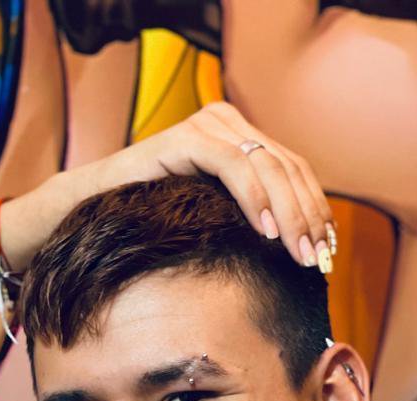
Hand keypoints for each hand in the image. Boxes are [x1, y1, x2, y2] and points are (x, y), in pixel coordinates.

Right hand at [5, 102, 335, 273]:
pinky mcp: (184, 138)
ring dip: (290, 212)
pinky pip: (232, 164)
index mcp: (241, 141)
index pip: (295, 172)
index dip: (317, 211)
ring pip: (268, 164)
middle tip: (318, 259)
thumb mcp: (210, 226)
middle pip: (288, 167)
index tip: (328, 253)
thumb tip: (299, 256)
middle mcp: (227, 124)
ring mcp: (207, 126)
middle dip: (309, 217)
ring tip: (299, 253)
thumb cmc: (148, 229)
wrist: (88, 217)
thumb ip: (247, 224)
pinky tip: (266, 231)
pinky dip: (254, 197)